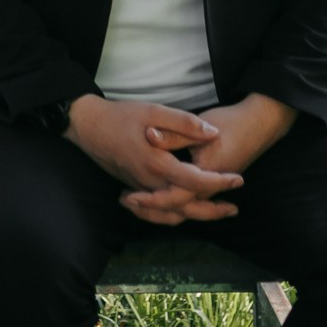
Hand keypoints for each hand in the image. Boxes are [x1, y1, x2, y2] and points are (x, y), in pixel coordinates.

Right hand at [64, 95, 242, 225]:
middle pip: (186, 207)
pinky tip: (184, 208)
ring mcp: (140, 188)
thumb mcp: (154, 111)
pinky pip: (157, 210)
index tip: (238, 180)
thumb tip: (213, 134)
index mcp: (157, 164)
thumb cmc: (120, 116)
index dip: (220, 182)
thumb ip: (184, 123)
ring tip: (215, 212)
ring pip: (171, 213)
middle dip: (212, 210)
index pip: (196, 181)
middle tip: (233, 209)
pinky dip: (174, 214)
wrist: (87, 127)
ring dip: (194, 215)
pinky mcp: (133, 187)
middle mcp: (149, 182)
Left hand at [121, 94, 296, 225]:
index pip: (174, 197)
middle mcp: (209, 188)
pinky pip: (190, 201)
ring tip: (136, 202)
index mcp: (204, 174)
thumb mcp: (201, 125)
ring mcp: (212, 188)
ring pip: (184, 209)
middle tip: (125, 200)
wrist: (260, 123)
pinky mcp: (212, 184)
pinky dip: (172, 202)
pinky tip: (157, 194)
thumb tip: (149, 135)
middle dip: (150, 210)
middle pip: (177, 210)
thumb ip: (174, 133)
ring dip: (160, 208)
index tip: (129, 195)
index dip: (149, 198)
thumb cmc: (230, 122)